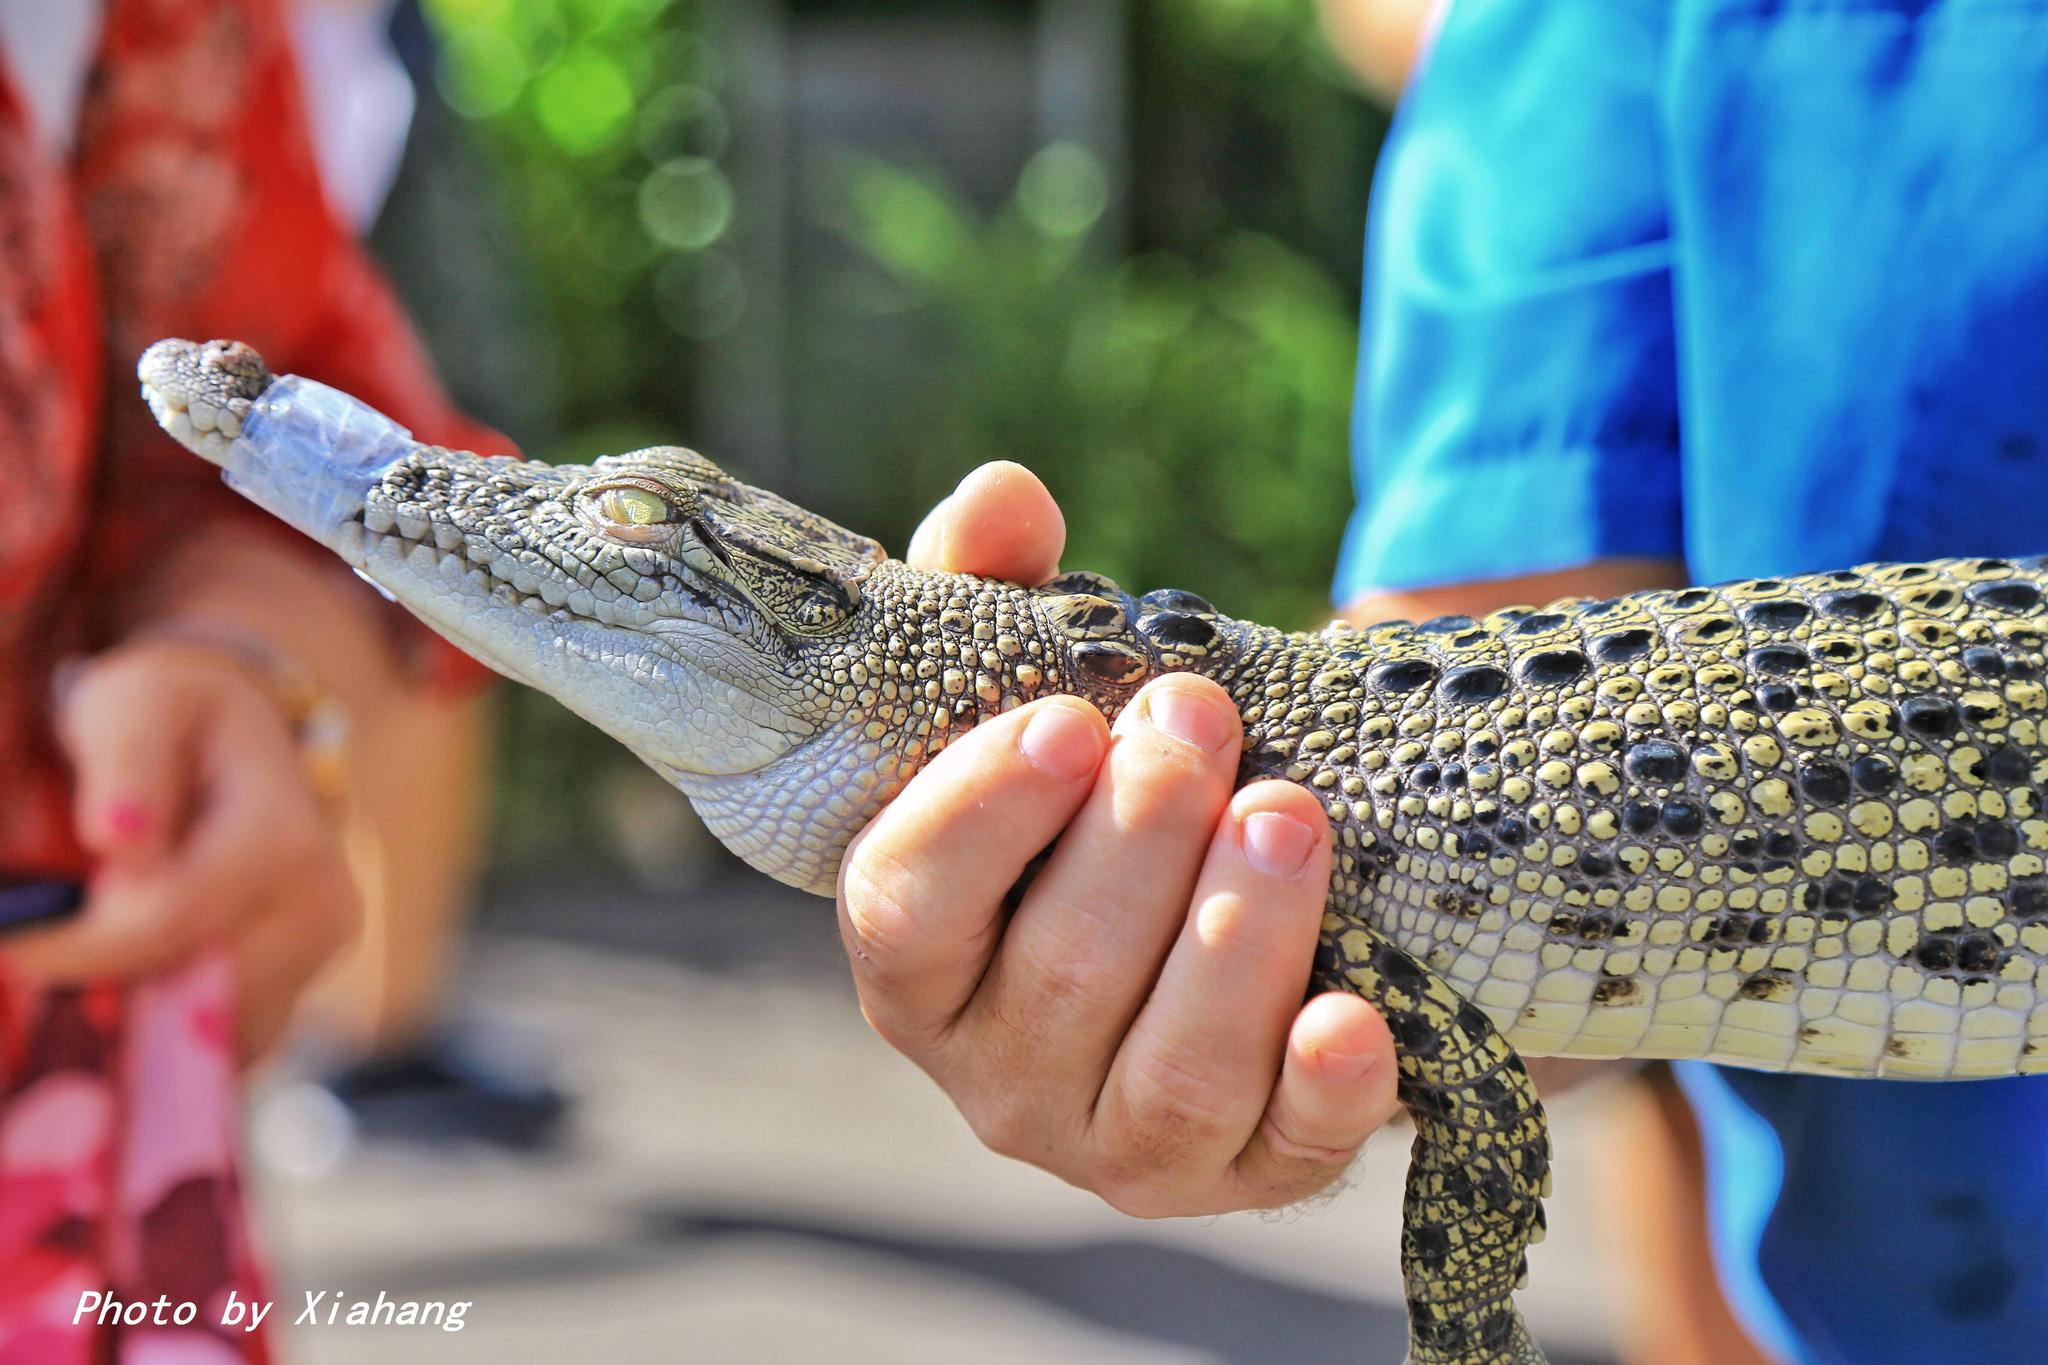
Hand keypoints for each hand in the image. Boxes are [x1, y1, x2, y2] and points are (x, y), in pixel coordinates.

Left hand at [6, 637, 357, 1059]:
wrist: (235, 737)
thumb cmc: (173, 716)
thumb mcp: (138, 704)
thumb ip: (127, 761)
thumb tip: (121, 837)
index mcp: (284, 837)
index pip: (167, 921)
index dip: (74, 945)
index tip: (8, 942)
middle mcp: (322, 905)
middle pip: (193, 992)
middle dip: (106, 986)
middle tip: (40, 955)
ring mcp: (317, 955)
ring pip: (209, 1033)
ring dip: (135, 1015)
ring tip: (84, 961)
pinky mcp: (298, 988)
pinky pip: (223, 1043)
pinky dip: (166, 1031)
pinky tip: (128, 980)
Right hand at [839, 462, 1400, 1216]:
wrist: (1221, 900)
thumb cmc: (1099, 790)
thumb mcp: (1039, 682)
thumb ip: (999, 590)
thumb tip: (1002, 499)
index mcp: (918, 952)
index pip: (905, 905)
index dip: (980, 815)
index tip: (1068, 720)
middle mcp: (994, 1070)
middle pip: (1056, 979)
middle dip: (1139, 842)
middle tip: (1203, 720)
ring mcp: (1113, 1140)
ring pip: (1167, 1076)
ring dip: (1235, 940)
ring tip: (1289, 817)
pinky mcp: (1237, 1176)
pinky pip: (1278, 1156)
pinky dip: (1322, 1091)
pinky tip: (1360, 1015)